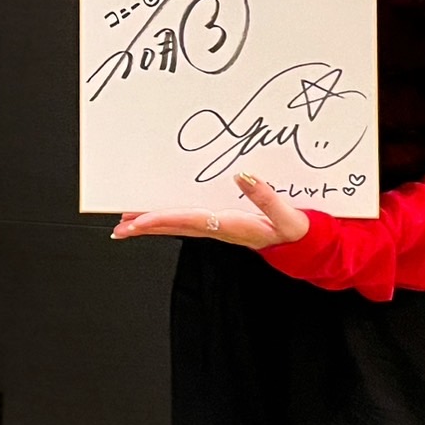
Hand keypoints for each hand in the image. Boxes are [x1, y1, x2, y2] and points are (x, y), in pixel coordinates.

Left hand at [109, 174, 308, 249]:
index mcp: (231, 226)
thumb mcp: (288, 217)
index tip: (137, 220)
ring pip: (178, 226)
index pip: (188, 221)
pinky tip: (156, 217)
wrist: (305, 248)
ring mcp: (218, 228)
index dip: (161, 220)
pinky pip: (187, 223)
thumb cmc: (296, 232)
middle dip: (146, 227)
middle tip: (119, 228)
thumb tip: (243, 176)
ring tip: (127, 222)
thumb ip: (266, 197)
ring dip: (153, 225)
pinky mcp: (221, 225)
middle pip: (174, 227)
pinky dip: (168, 221)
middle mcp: (219, 229)